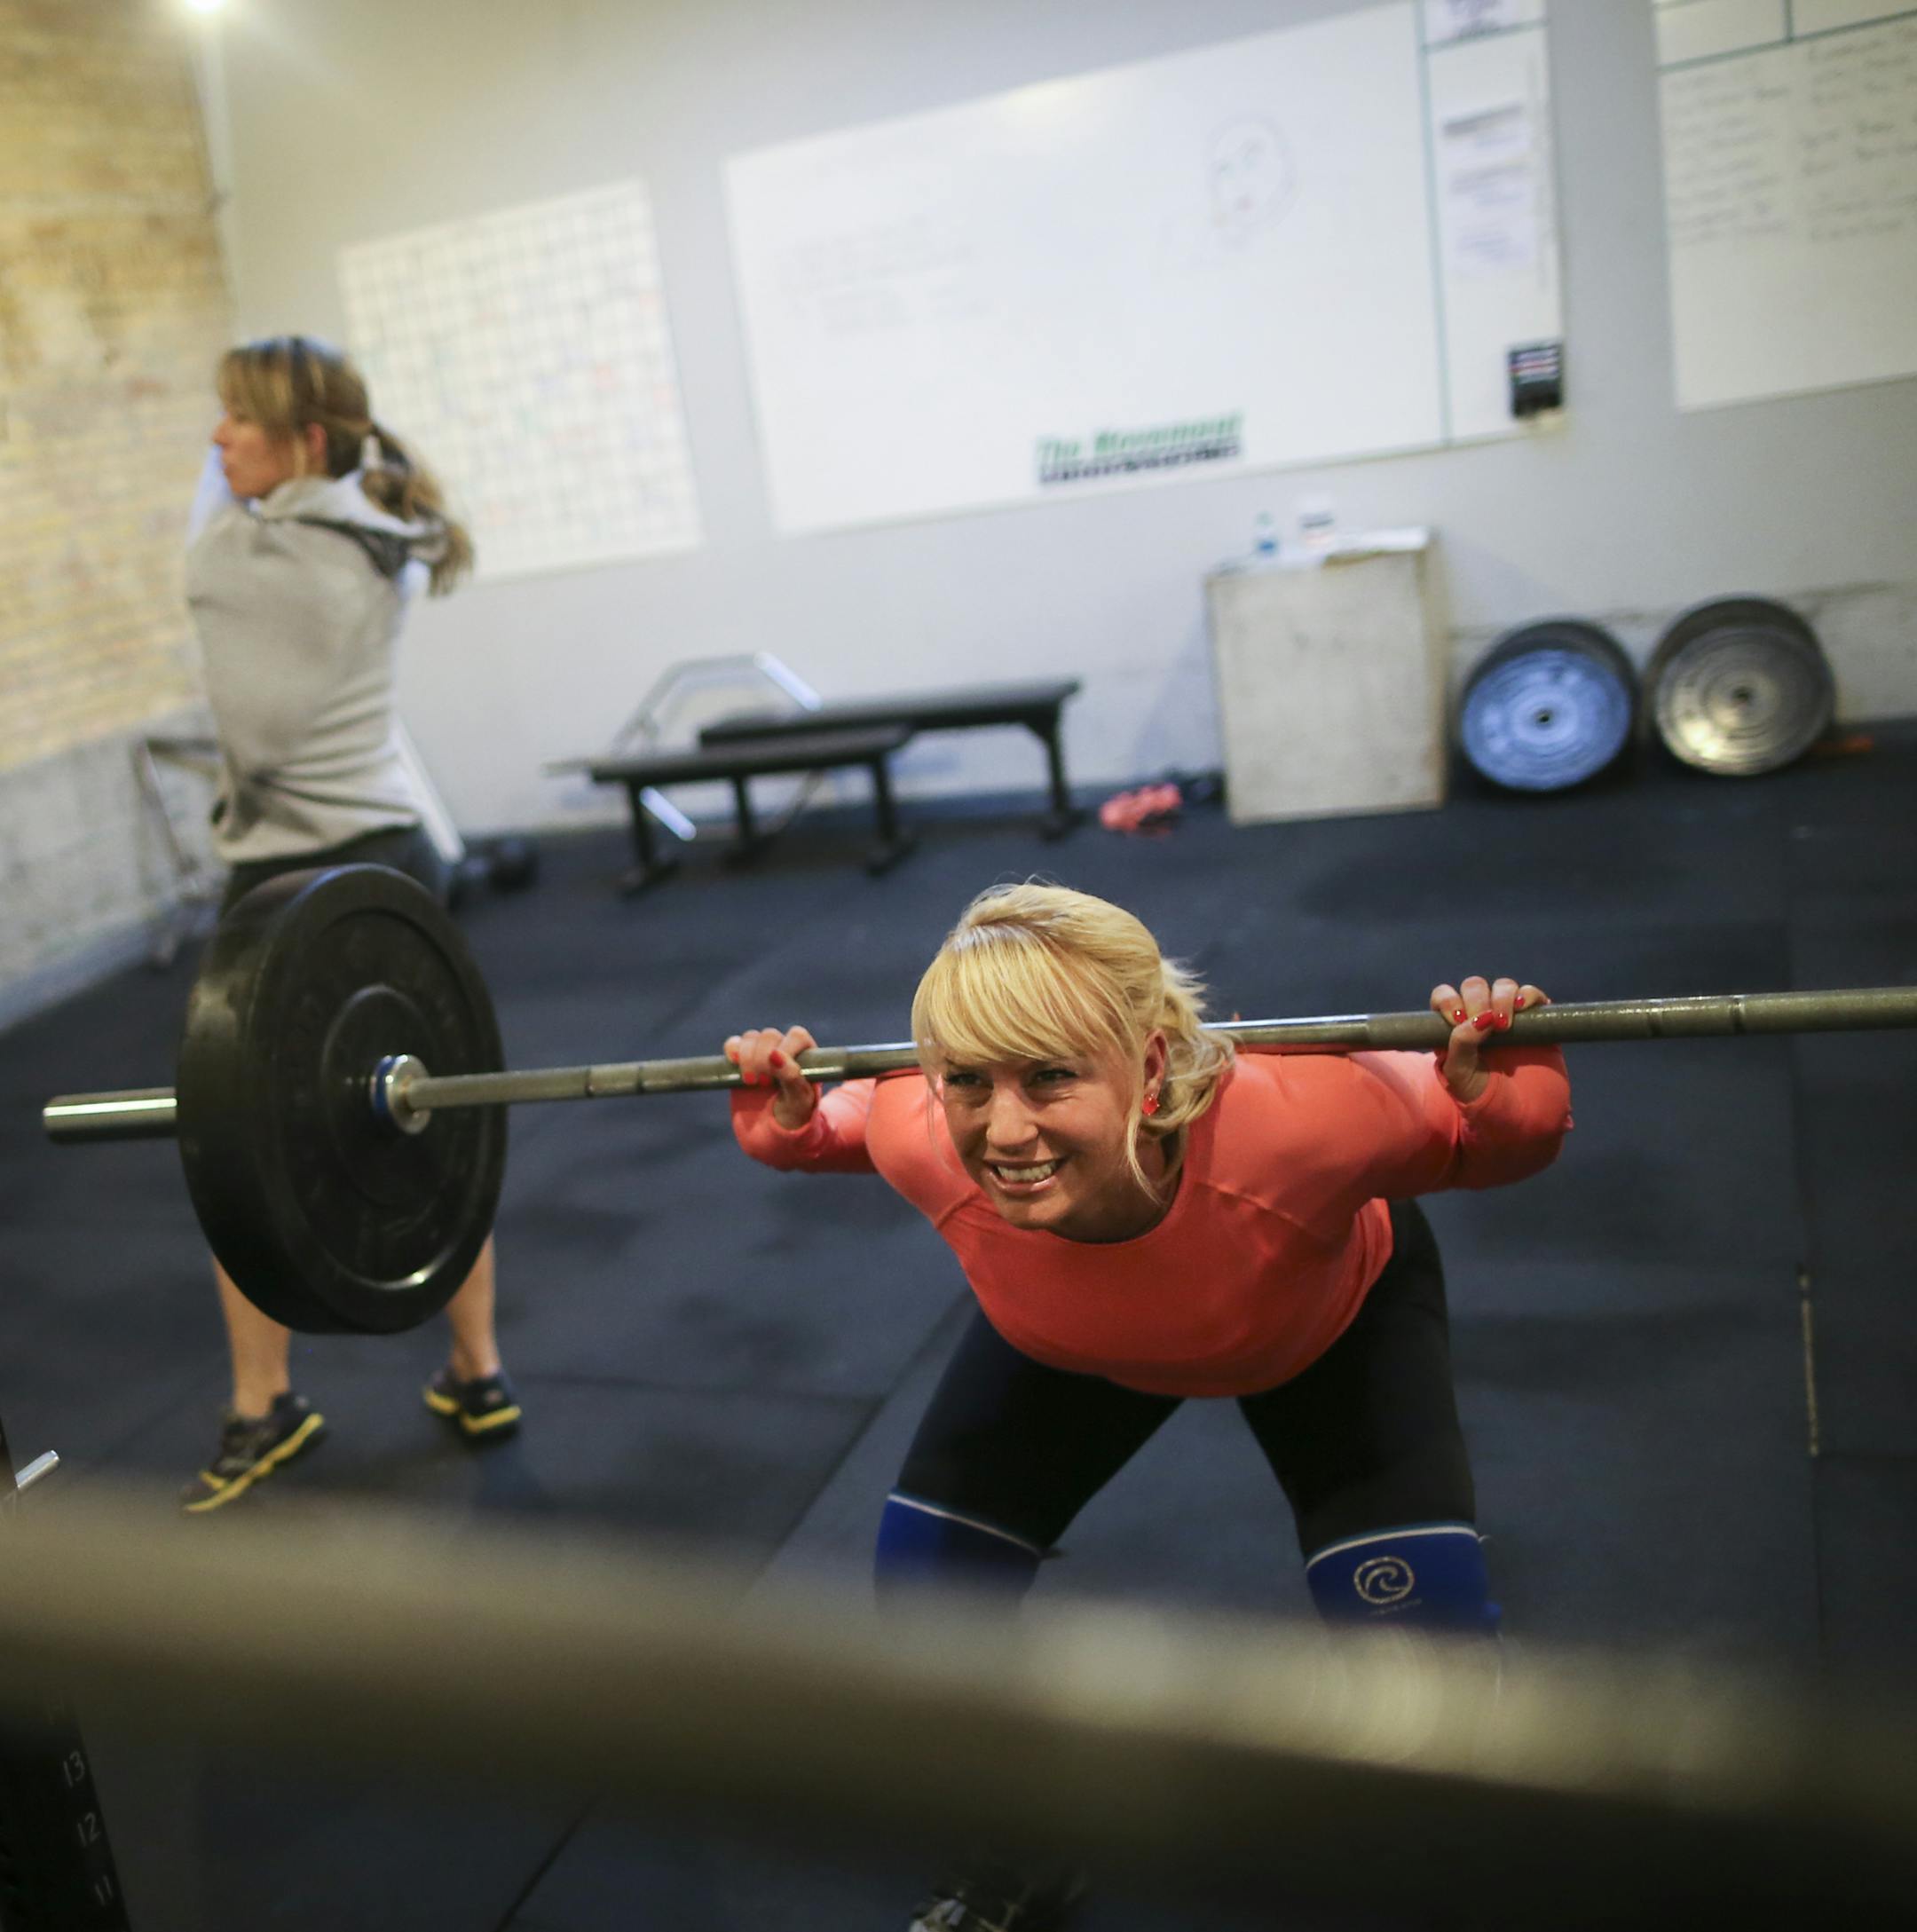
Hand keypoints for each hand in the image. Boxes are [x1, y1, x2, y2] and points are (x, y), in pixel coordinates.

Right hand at [724, 1025, 818, 1130]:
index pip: (796, 1036)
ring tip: (751, 1081)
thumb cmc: (795, 1113)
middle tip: (763, 1083)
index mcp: (806, 1054)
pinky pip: (734, 1044)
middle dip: (762, 1058)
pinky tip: (734, 1063)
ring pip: (751, 1037)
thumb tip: (775, 1054)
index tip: (776, 1075)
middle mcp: (784, 1047)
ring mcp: (762, 1051)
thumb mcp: (798, 1100)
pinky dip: (732, 1050)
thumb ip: (791, 1077)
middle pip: (770, 1035)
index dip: (785, 1051)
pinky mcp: (742, 1058)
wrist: (774, 1130)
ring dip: (747, 1057)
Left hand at [1429, 977, 1548, 1104]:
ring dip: (1501, 997)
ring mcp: (1509, 1017)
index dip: (1448, 1000)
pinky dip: (1528, 995)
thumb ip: (1461, 1044)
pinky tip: (1523, 1008)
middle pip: (1474, 987)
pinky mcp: (1536, 1020)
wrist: (1522, 1117)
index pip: (1445, 997)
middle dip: (1477, 999)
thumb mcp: (1461, 1076)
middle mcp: (1480, 1019)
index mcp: (1454, 1029)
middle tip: (1486, 1026)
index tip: (1456, 1019)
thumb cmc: (1484, 1099)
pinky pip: (1532, 995)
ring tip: (1504, 1025)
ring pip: (1503, 986)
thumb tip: (1478, 1017)